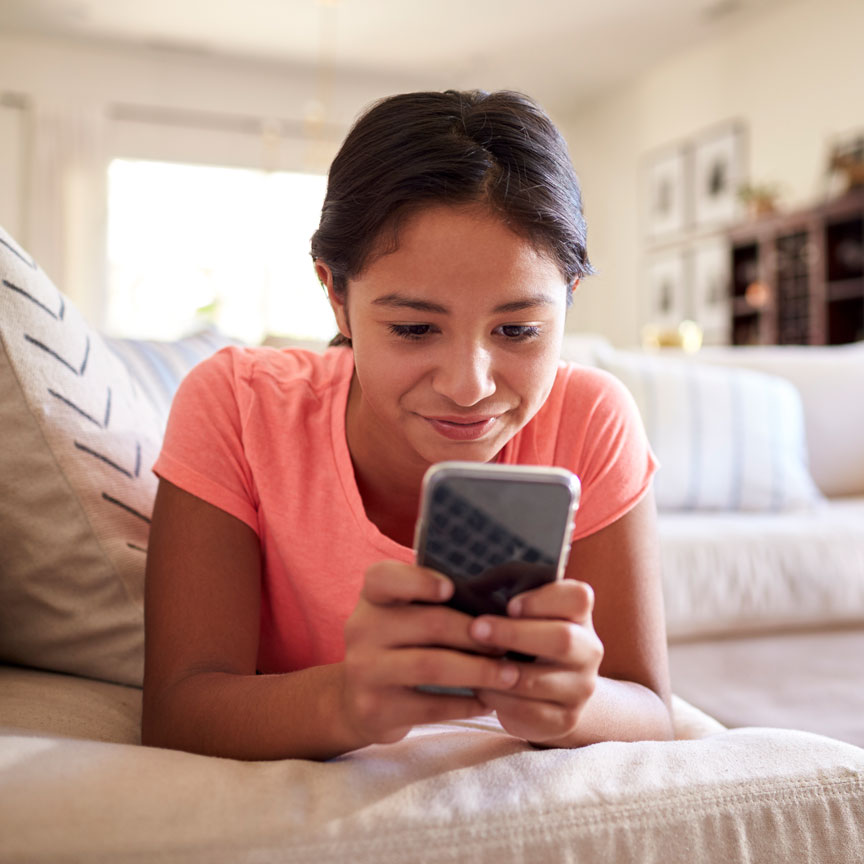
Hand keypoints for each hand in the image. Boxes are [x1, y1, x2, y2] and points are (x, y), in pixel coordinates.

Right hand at [340, 561, 522, 745]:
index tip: (452, 588)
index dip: (420, 580)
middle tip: (506, 644)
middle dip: (475, 635)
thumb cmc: (397, 646)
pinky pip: (431, 706)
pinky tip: (487, 701)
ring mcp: (365, 671)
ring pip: (432, 666)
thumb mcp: (401, 616)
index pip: (385, 577)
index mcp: (372, 598)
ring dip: (479, 671)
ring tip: (509, 675)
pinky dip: (466, 704)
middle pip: (429, 623)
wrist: (355, 701)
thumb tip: (494, 607)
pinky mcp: (376, 709)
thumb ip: (432, 603)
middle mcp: (362, 630)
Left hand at [469, 579, 603, 744]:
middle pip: (563, 639)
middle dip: (513, 634)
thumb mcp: (517, 601)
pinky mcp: (565, 720)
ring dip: (497, 670)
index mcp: (579, 615)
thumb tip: (468, 587)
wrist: (550, 687)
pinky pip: (528, 711)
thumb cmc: (522, 631)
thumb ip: (503, 586)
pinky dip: (498, 699)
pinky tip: (480, 687)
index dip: (544, 600)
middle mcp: (588, 650)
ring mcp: (580, 687)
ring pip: (538, 680)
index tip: (510, 605)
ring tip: (468, 661)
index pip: (578, 598)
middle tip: (476, 629)